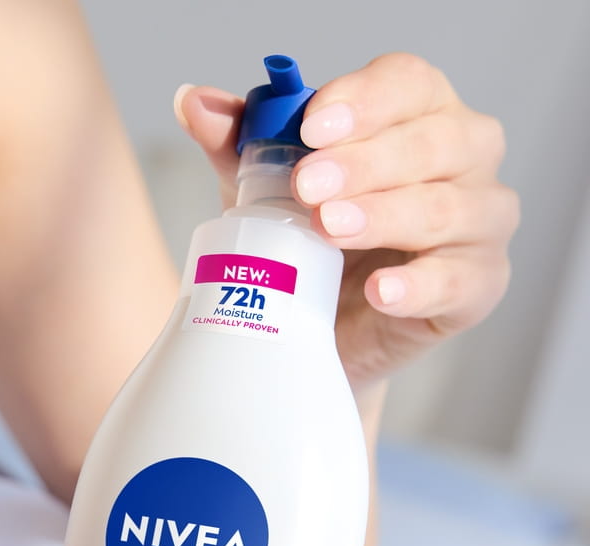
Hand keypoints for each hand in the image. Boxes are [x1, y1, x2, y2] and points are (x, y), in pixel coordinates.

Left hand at [175, 53, 518, 390]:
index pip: (408, 83)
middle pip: (434, 141)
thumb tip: (193, 103)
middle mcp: (465, 158)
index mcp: (420, 113)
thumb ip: (240, 144)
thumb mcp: (268, 192)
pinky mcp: (477, 286)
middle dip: (366, 161)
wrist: (324, 333)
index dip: (362, 100)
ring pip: (448, 208)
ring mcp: (480, 223)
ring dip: (386, 215)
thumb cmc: (310, 245)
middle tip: (307, 185)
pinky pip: (460, 280)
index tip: (311, 126)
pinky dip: (419, 285)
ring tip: (329, 228)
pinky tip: (380, 291)